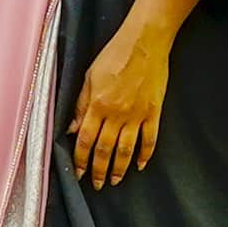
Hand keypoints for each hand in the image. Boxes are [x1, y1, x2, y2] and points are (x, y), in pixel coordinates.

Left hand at [66, 4, 173, 186]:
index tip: (79, 173)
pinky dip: (145, 154)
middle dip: (99, 170)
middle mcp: (116, 114)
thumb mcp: (90, 76)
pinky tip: (141, 165)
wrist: (145, 42)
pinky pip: (150, 139)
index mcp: (97, 104)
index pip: (86, 140)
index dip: (81, 160)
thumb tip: (73, 129)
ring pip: (126, 149)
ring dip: (119, 168)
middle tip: (97, 184)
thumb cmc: (115, 54)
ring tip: (115, 181)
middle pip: (105, 150)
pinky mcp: (153, 112)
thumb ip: (81, 104)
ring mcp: (137, 114)